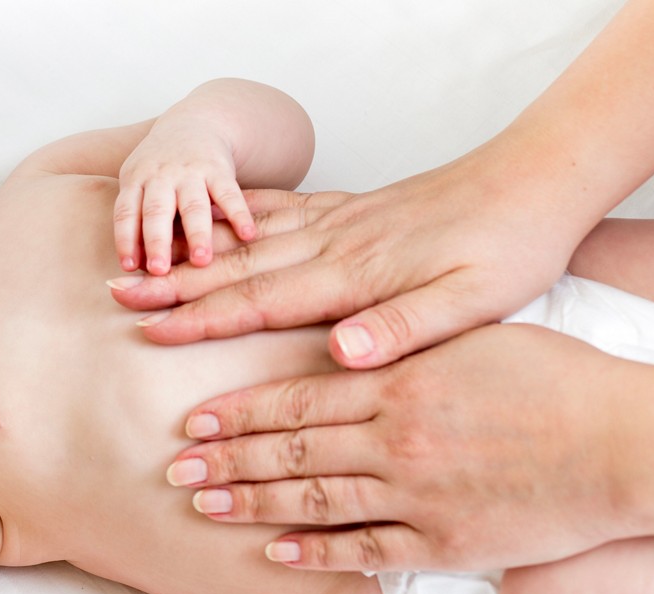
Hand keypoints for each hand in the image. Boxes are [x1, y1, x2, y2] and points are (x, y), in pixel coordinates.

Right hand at [110, 154, 588, 368]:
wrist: (534, 182)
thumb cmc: (510, 250)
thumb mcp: (473, 304)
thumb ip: (404, 328)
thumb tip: (342, 351)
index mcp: (357, 276)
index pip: (262, 300)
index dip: (202, 318)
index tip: (151, 329)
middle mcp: (336, 244)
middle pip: (239, 265)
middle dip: (175, 283)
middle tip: (119, 293)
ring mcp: (340, 222)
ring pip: (249, 238)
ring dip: (194, 253)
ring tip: (146, 260)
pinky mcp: (352, 210)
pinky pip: (279, 212)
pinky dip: (236, 220)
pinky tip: (214, 225)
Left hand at [113, 122, 254, 275]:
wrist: (193, 124)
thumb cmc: (160, 171)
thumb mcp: (139, 186)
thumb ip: (137, 223)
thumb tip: (133, 270)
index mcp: (136, 181)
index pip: (126, 212)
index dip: (126, 239)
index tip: (130, 268)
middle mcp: (161, 176)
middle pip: (156, 211)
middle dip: (157, 242)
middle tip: (159, 271)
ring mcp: (190, 172)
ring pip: (193, 205)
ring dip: (197, 234)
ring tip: (202, 261)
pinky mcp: (219, 169)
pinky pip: (229, 193)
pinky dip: (239, 214)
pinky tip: (247, 235)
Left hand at [168, 323, 632, 570]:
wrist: (620, 440)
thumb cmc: (554, 380)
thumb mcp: (470, 336)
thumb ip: (400, 339)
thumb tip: (344, 342)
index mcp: (397, 382)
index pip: (296, 398)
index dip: (240, 410)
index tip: (196, 416)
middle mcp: (393, 437)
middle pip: (289, 450)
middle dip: (226, 457)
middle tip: (176, 464)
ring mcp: (414, 492)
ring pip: (313, 499)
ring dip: (252, 504)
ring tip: (205, 504)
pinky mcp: (441, 539)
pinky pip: (365, 549)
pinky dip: (317, 552)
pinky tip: (276, 551)